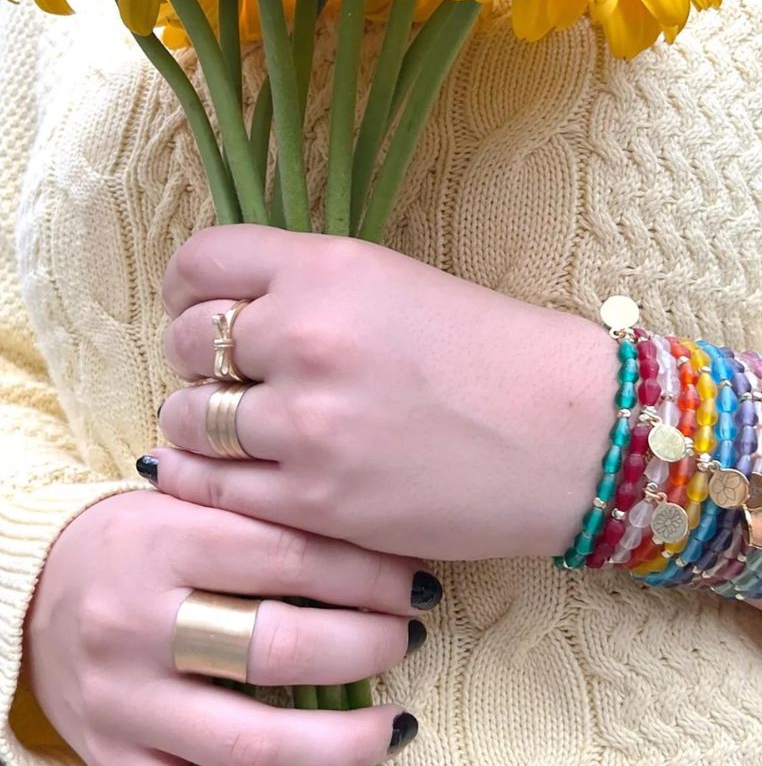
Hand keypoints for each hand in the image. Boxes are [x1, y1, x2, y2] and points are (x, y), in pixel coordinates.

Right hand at [24, 490, 434, 765]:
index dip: (374, 577)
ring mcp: (125, 705)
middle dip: (368, 648)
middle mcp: (139, 626)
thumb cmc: (140, 539)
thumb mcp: (195, 505)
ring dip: (343, 743)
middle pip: (280, 650)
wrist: (32, 584)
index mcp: (168, 544)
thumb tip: (383, 542)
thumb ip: (270, 518)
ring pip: (250, 742)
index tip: (418, 586)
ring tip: (399, 725)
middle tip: (409, 638)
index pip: (294, 559)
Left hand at [153, 225, 618, 559]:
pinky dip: (201, 478)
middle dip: (196, 359)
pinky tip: (224, 474)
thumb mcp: (402, 285)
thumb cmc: (502, 356)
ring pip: (186, 418)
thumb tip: (231, 320)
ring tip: (237, 431)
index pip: (200, 263)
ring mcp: (307, 425)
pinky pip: (209, 486)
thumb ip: (312, 290)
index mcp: (331, 268)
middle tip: (230, 379)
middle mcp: (307, 337)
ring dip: (199, 423)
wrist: (572, 437)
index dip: (191, 291)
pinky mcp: (317, 502)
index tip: (205, 313)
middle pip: (184, 341)